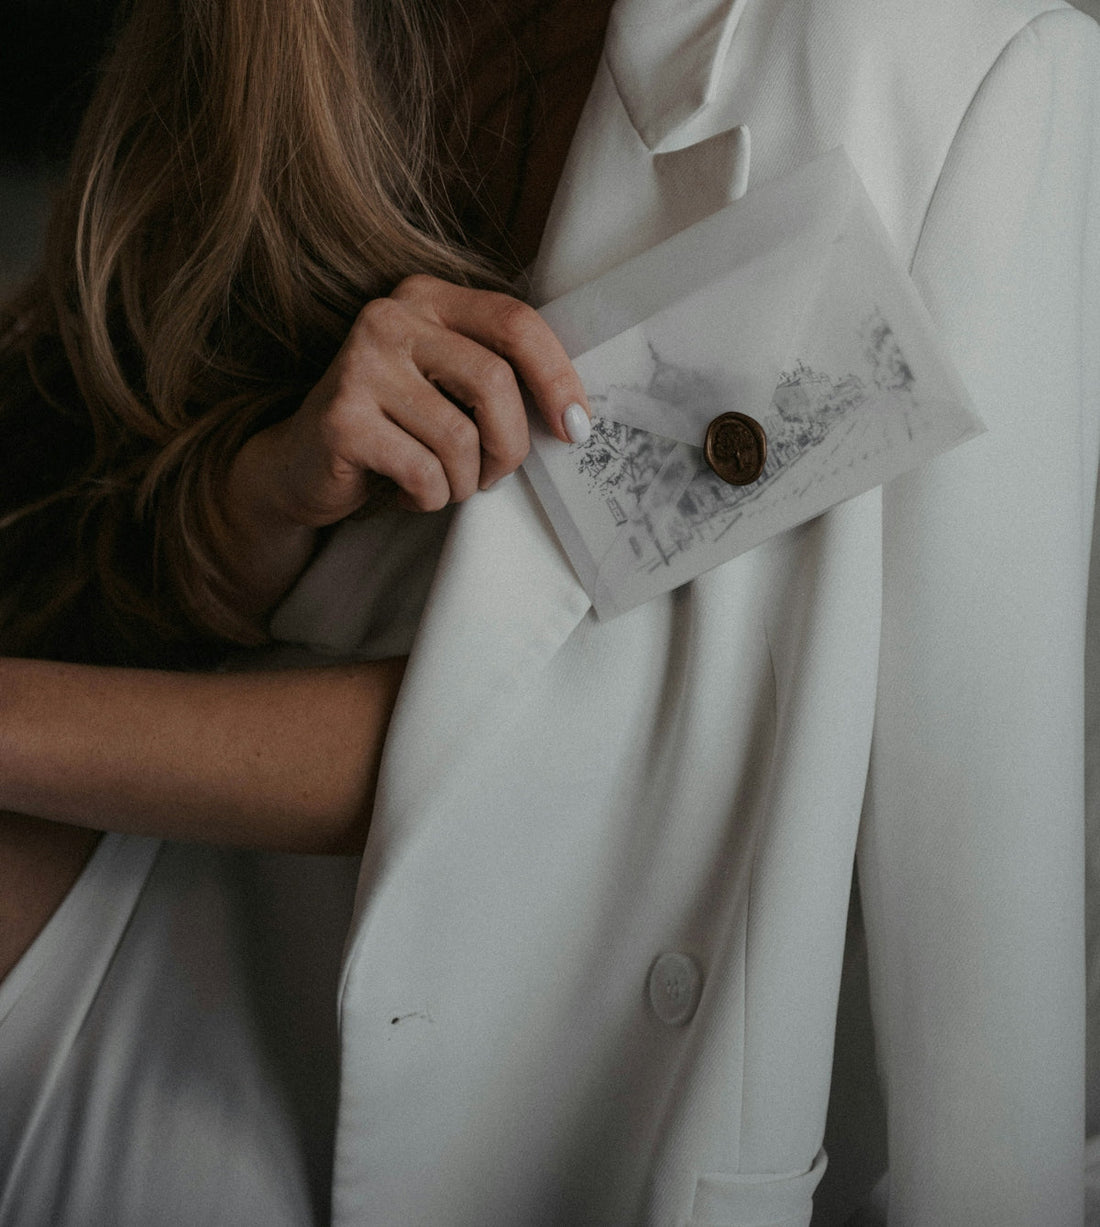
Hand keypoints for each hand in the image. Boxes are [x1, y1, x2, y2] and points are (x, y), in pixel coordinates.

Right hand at [252, 274, 590, 525]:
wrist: (299, 465)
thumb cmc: (394, 429)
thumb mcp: (446, 386)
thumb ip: (497, 376)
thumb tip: (574, 413)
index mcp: (426, 297)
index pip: (515, 322)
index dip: (556, 377)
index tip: (575, 428)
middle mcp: (389, 318)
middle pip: (493, 382)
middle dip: (509, 445)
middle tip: (493, 475)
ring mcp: (360, 365)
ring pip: (460, 439)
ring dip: (462, 482)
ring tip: (438, 483)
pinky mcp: (342, 419)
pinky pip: (424, 473)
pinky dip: (427, 498)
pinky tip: (402, 491)